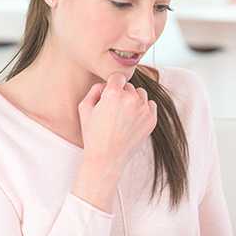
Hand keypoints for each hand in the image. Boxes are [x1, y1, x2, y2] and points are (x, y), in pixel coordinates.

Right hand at [73, 73, 156, 211]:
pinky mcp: (152, 119)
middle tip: (114, 110)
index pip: (118, 76)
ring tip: (124, 115)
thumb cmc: (93, 134)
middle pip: (130, 86)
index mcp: (113, 92)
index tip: (110, 94)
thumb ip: (95, 89)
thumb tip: (107, 83)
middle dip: (122, 94)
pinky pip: (151, 105)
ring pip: (141, 94)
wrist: (106, 158)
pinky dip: (144, 109)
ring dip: (134, 100)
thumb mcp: (84, 107)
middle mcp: (131, 98)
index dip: (112, 85)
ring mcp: (143, 109)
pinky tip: (133, 119)